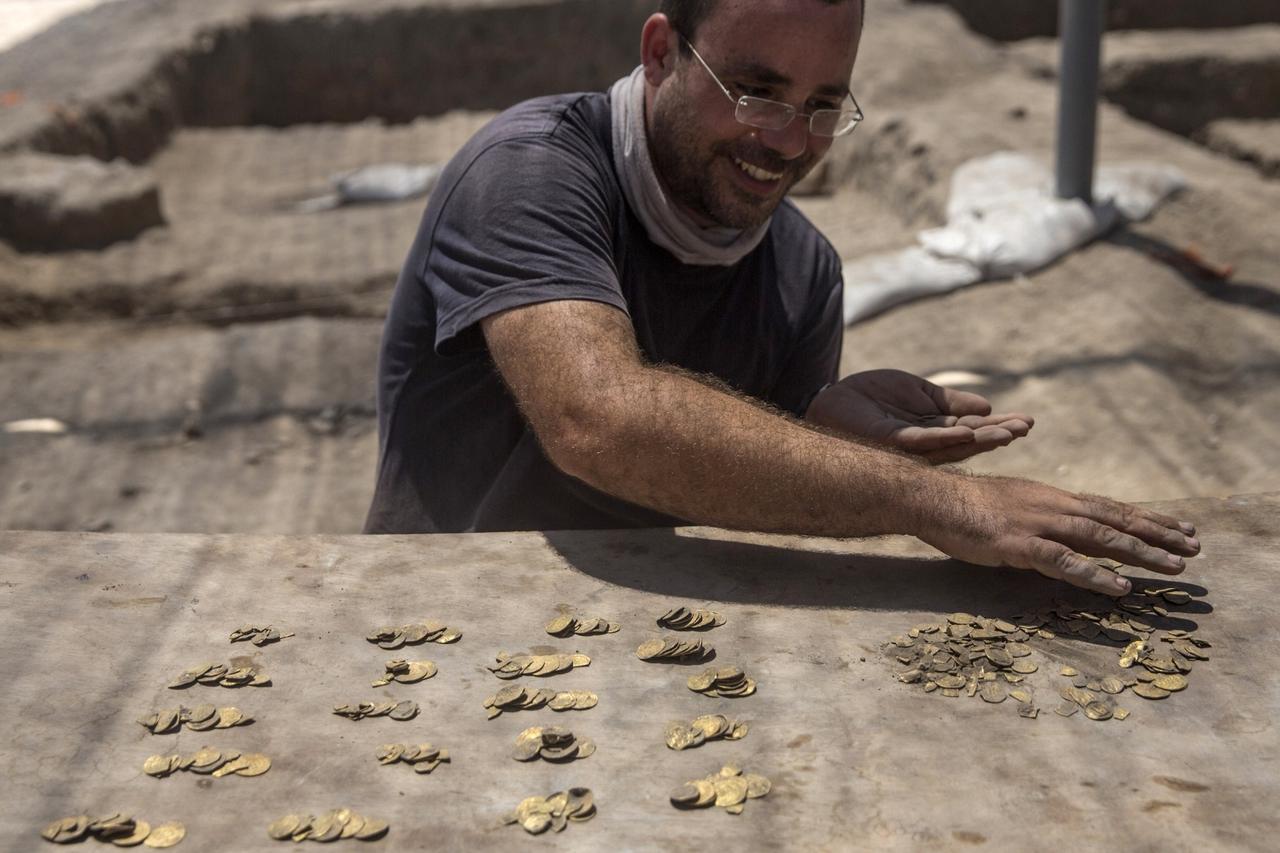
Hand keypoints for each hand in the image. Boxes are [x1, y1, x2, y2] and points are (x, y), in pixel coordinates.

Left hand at [805, 369, 1032, 463]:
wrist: (834, 399)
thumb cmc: (873, 397)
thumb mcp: (919, 393)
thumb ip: (950, 402)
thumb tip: (987, 406)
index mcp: (935, 432)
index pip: (974, 430)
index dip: (999, 426)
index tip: (1027, 421)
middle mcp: (927, 446)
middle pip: (969, 443)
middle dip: (998, 435)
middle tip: (1027, 428)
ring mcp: (910, 448)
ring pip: (952, 446)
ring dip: (982, 439)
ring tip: (1008, 431)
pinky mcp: (892, 443)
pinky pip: (922, 442)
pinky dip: (945, 437)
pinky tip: (967, 431)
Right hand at [920, 475, 1200, 594]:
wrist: (930, 497)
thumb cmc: (963, 506)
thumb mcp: (1011, 506)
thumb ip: (1039, 518)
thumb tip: (1061, 535)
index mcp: (1051, 498)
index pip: (1109, 507)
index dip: (1146, 519)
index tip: (1181, 529)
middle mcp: (1053, 506)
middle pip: (1115, 520)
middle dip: (1158, 534)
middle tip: (1196, 547)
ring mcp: (1038, 524)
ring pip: (1100, 538)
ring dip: (1140, 552)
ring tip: (1174, 566)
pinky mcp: (1019, 545)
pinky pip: (1063, 562)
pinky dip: (1094, 575)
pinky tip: (1119, 588)